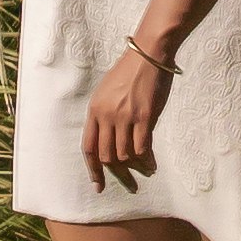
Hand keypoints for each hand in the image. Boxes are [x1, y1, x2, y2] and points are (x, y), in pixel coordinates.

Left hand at [81, 43, 168, 187]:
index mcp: (94, 110)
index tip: (98, 185)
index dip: (92, 169)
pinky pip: (142, 148)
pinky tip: (152, 164)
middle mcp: (107, 116)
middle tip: (129, 184)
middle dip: (117, 174)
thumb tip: (108, 139)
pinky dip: (147, 160)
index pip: (88, 147)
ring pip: (124, 155)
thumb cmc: (128, 72)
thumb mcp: (106, 91)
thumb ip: (104, 114)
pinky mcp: (144, 117)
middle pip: (106, 156)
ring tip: (144, 170)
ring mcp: (125, 117)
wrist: (148, 54)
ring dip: (134, 168)